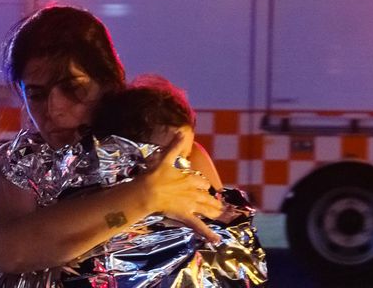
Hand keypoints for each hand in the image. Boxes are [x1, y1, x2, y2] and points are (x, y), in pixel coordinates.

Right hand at [138, 128, 223, 242]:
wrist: (147, 191)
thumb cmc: (155, 175)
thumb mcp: (165, 157)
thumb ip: (174, 146)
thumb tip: (180, 131)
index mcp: (189, 179)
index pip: (201, 182)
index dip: (203, 185)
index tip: (205, 186)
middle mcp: (193, 192)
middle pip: (207, 197)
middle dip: (214, 201)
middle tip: (221, 206)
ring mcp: (191, 205)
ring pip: (207, 209)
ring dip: (216, 212)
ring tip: (224, 216)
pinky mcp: (186, 216)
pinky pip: (199, 226)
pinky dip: (208, 233)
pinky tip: (216, 240)